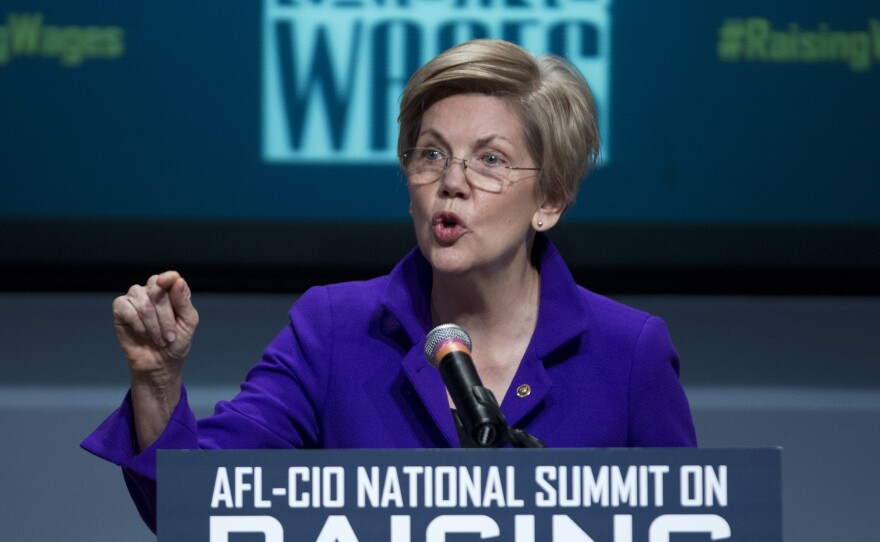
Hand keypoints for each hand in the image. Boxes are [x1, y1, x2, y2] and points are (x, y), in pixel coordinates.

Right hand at [112, 271, 198, 387]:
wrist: (160, 362)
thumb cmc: (176, 341)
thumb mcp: (187, 323)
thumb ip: (183, 302)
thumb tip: (176, 281)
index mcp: (171, 290)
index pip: (170, 277)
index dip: (168, 278)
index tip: (167, 282)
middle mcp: (152, 289)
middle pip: (158, 292)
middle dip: (166, 318)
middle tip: (170, 336)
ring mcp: (135, 297)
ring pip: (143, 303)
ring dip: (153, 326)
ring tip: (159, 339)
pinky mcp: (120, 308)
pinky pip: (127, 309)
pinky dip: (138, 325)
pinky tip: (142, 333)